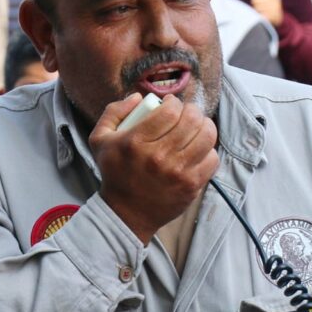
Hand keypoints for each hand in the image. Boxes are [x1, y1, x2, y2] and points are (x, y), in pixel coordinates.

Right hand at [91, 93, 218, 242]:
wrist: (125, 214)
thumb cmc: (115, 173)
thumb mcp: (99, 140)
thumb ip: (114, 112)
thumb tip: (138, 97)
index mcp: (136, 142)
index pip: (170, 111)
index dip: (174, 102)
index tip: (170, 105)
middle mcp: (158, 157)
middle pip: (192, 120)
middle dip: (192, 111)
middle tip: (186, 114)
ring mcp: (178, 172)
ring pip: (207, 136)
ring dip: (204, 126)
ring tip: (196, 127)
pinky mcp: (191, 185)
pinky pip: (212, 158)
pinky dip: (208, 150)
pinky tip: (198, 149)